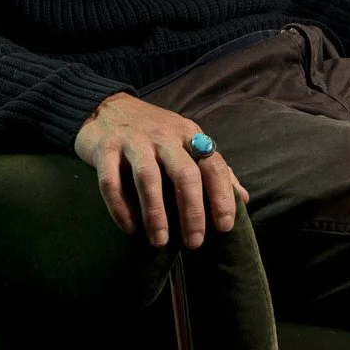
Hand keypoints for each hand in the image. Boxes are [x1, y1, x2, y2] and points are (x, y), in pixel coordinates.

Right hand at [74, 92, 248, 248]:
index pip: (213, 164)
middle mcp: (164, 136)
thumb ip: (213, 168)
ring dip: (156, 212)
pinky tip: (129, 227)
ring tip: (161, 241)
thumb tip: (244, 198)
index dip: (222, 195)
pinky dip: (120, 206)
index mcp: (189, 135)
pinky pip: (112, 181)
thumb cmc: (154, 133)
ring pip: (148, 177)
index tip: (225, 226)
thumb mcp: (187, 142)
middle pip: (184, 173)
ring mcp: (134, 141)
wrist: (107, 107)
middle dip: (192, 210)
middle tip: (194, 241)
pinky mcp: (105, 149)